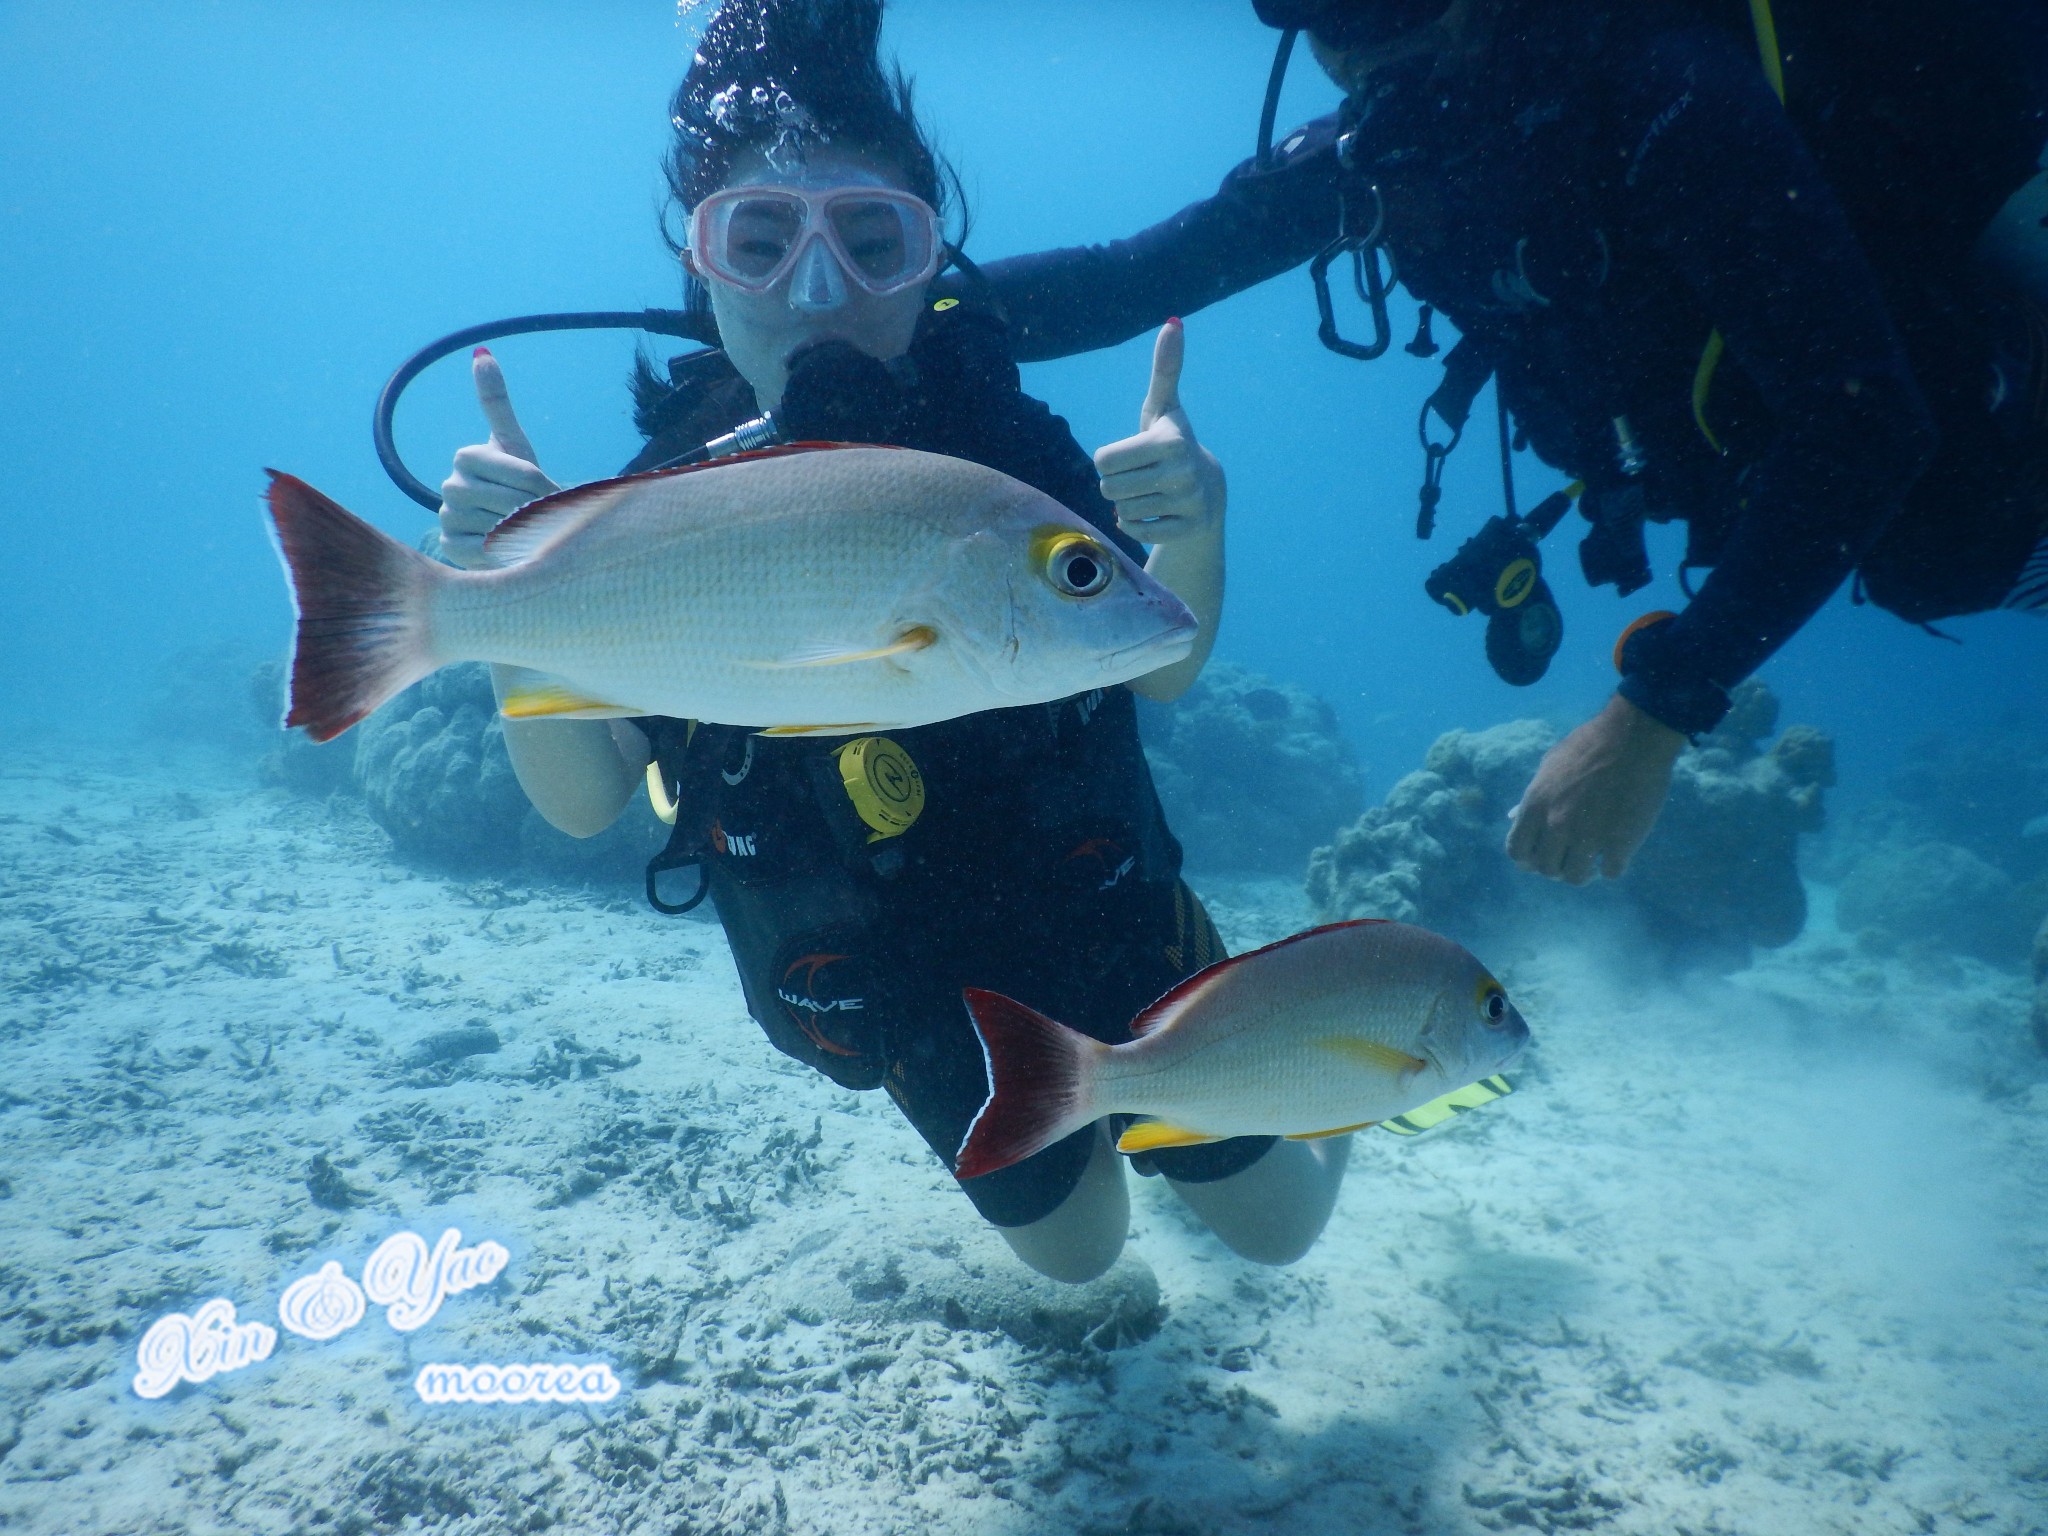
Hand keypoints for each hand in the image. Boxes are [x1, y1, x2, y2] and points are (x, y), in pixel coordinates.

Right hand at [438, 347, 560, 568]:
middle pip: (504, 499)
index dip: (535, 482)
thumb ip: (497, 401)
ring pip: (496, 525)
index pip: (511, 469)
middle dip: (530, 508)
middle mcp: (450, 486)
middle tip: (540, 513)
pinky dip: (503, 549)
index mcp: (465, 456)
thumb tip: (481, 352)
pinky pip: (483, 549)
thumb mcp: (514, 442)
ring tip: (527, 528)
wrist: (518, 524)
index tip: (546, 489)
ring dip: (521, 530)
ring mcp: (447, 517)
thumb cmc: (521, 482)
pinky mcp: (451, 547)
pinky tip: (509, 544)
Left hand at [1093, 319, 1225, 543]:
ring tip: (1148, 494)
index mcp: (1170, 440)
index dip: (1108, 460)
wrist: (1207, 490)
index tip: (1130, 456)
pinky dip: (1138, 525)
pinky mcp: (1188, 528)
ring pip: (1122, 511)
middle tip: (1138, 477)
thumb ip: (1165, 369)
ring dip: (1127, 505)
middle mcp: (1182, 471)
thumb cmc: (1171, 443)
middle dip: (1116, 484)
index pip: (1102, 459)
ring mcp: (1188, 502)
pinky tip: (1155, 513)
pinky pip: (1137, 531)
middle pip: (1108, 488)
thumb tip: (1173, 323)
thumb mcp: (1164, 408)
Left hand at [1506, 693, 1686, 883]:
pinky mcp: (1620, 842)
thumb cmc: (1589, 745)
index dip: (1527, 859)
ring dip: (1582, 871)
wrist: (1633, 737)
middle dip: (1556, 866)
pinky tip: (1617, 853)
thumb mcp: (1549, 764)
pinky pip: (1610, 873)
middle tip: (1570, 856)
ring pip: (1575, 877)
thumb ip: (1532, 795)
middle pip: (1546, 868)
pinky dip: (1612, 866)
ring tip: (1593, 859)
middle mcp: (1557, 825)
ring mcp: (1588, 836)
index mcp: (1536, 805)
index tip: (1540, 856)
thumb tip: (1513, 816)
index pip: (1517, 850)